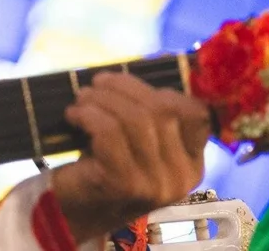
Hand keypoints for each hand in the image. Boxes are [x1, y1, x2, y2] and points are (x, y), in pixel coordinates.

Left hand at [53, 72, 210, 242]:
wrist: (72, 210)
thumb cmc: (103, 164)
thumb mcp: (134, 137)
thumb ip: (148, 108)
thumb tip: (161, 57)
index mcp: (191, 162)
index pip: (196, 113)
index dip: (163, 87)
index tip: (129, 79)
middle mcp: (181, 177)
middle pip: (161, 109)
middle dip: (123, 86)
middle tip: (94, 84)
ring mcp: (155, 184)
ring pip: (135, 119)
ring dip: (101, 99)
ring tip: (81, 99)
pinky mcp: (124, 184)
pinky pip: (109, 132)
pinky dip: (87, 115)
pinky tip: (73, 117)